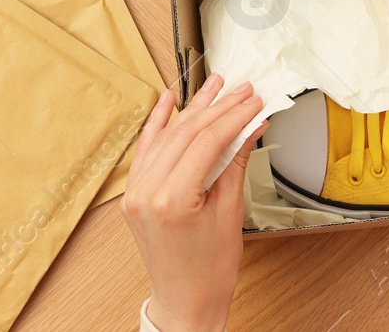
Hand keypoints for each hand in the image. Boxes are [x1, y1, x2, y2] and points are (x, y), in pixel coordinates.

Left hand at [124, 75, 265, 331]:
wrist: (186, 301)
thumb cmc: (208, 270)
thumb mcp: (230, 212)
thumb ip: (236, 162)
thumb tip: (250, 127)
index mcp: (172, 200)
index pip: (207, 141)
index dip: (234, 115)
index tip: (253, 101)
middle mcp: (147, 192)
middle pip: (186, 134)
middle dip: (218, 108)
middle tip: (243, 90)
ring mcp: (136, 192)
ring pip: (166, 136)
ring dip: (193, 108)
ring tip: (215, 86)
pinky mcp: (135, 194)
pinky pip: (146, 150)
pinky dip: (157, 124)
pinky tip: (168, 101)